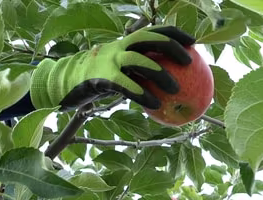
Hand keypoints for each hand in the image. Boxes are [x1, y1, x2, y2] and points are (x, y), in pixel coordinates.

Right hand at [30, 26, 196, 110]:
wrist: (70, 82)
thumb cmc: (101, 78)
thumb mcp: (121, 69)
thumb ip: (140, 71)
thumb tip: (170, 82)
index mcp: (127, 41)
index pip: (154, 31)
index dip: (175, 34)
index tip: (193, 43)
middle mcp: (120, 46)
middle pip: (149, 39)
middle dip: (170, 46)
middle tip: (189, 63)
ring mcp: (111, 60)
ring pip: (139, 60)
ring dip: (159, 73)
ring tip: (175, 89)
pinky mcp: (103, 77)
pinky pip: (126, 85)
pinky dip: (142, 94)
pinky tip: (156, 105)